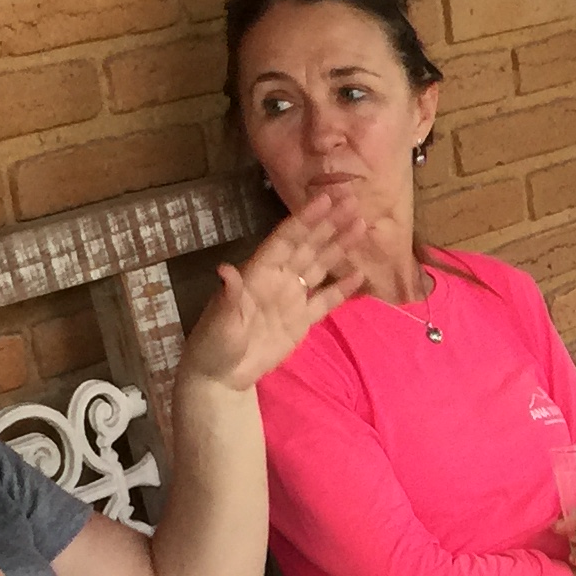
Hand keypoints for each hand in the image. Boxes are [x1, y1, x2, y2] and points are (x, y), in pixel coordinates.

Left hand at [181, 184, 370, 391]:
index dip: (306, 219)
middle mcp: (278, 279)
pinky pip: (325, 300)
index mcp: (259, 273)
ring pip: (319, 266)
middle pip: (308, 246)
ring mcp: (291, 298)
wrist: (222, 376)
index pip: (286, 240)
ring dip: (339, 247)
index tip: (325, 199)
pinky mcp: (301, 321)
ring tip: (361, 227)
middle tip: (353, 202)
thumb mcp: (220, 321)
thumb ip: (229, 296)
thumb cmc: (215, 345)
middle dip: (329, 224)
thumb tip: (225, 270)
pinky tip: (360, 274)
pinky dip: (342, 287)